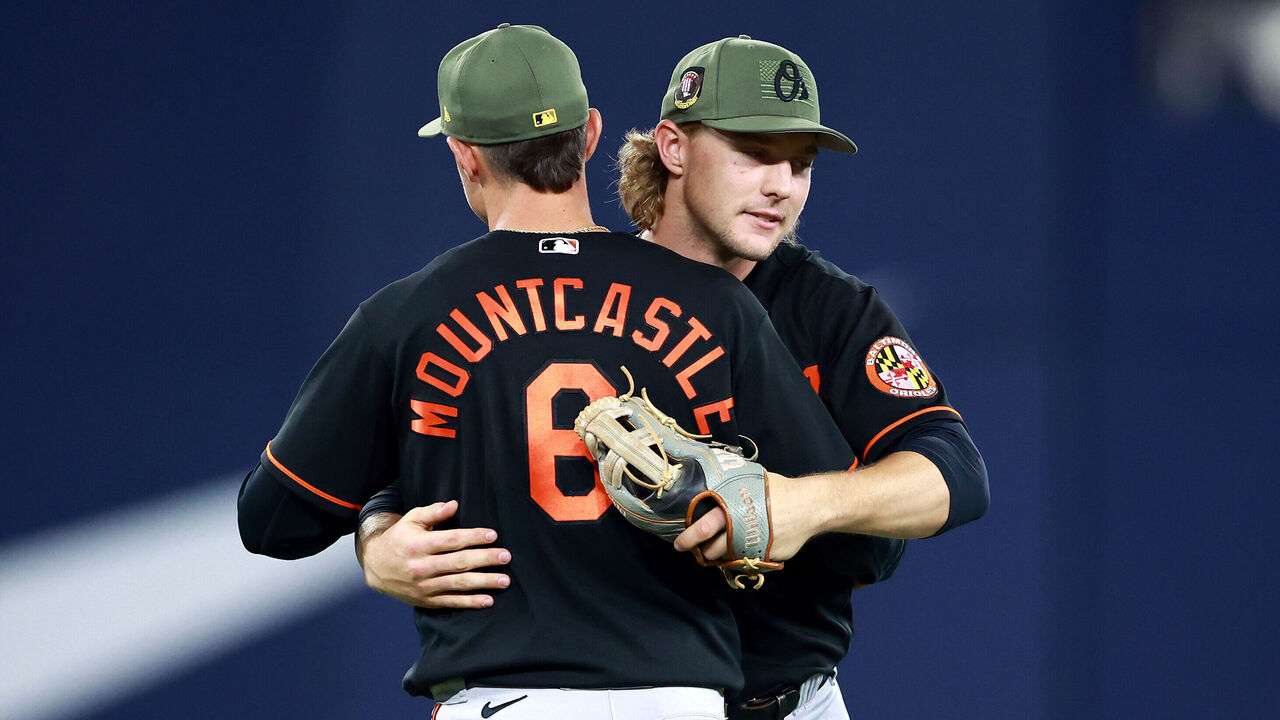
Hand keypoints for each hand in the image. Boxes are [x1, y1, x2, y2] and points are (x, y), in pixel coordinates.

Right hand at [359, 500, 511, 608]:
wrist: (376, 567)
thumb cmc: (399, 538)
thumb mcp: (411, 520)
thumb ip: (433, 512)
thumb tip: (454, 504)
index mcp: (418, 544)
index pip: (451, 540)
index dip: (473, 537)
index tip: (493, 535)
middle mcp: (421, 566)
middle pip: (458, 563)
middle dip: (485, 559)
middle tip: (506, 556)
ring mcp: (424, 586)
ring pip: (458, 584)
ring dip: (484, 582)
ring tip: (504, 580)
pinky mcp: (426, 600)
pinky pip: (451, 602)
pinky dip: (470, 602)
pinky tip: (488, 600)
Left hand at [674, 473, 818, 562]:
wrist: (809, 507)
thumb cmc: (777, 491)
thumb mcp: (749, 482)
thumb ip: (728, 488)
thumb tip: (708, 481)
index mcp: (732, 510)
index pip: (703, 528)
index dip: (689, 538)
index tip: (679, 544)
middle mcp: (740, 532)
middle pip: (712, 549)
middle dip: (701, 551)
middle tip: (695, 549)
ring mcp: (752, 548)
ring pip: (726, 558)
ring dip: (718, 556)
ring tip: (716, 548)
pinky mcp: (764, 558)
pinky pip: (744, 561)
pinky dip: (738, 558)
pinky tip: (739, 549)